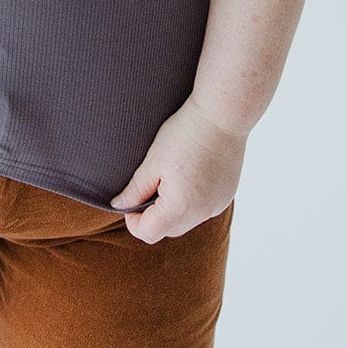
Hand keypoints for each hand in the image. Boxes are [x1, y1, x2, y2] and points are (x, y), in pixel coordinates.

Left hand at [108, 96, 247, 243]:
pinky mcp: (226, 196)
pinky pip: (202, 208)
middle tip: (149, 183)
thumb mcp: (153, 160)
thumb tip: (119, 205)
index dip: (132, 220)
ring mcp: (217, 206)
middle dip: (153, 214)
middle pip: (168, 229)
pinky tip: (189, 174)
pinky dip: (191, 200)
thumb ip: (135, 189)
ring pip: (186, 219)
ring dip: (172, 208)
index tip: (130, 197)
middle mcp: (202, 214)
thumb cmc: (185, 133)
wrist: (222, 114)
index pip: (148, 233)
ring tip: (170, 176)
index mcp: (180, 208)